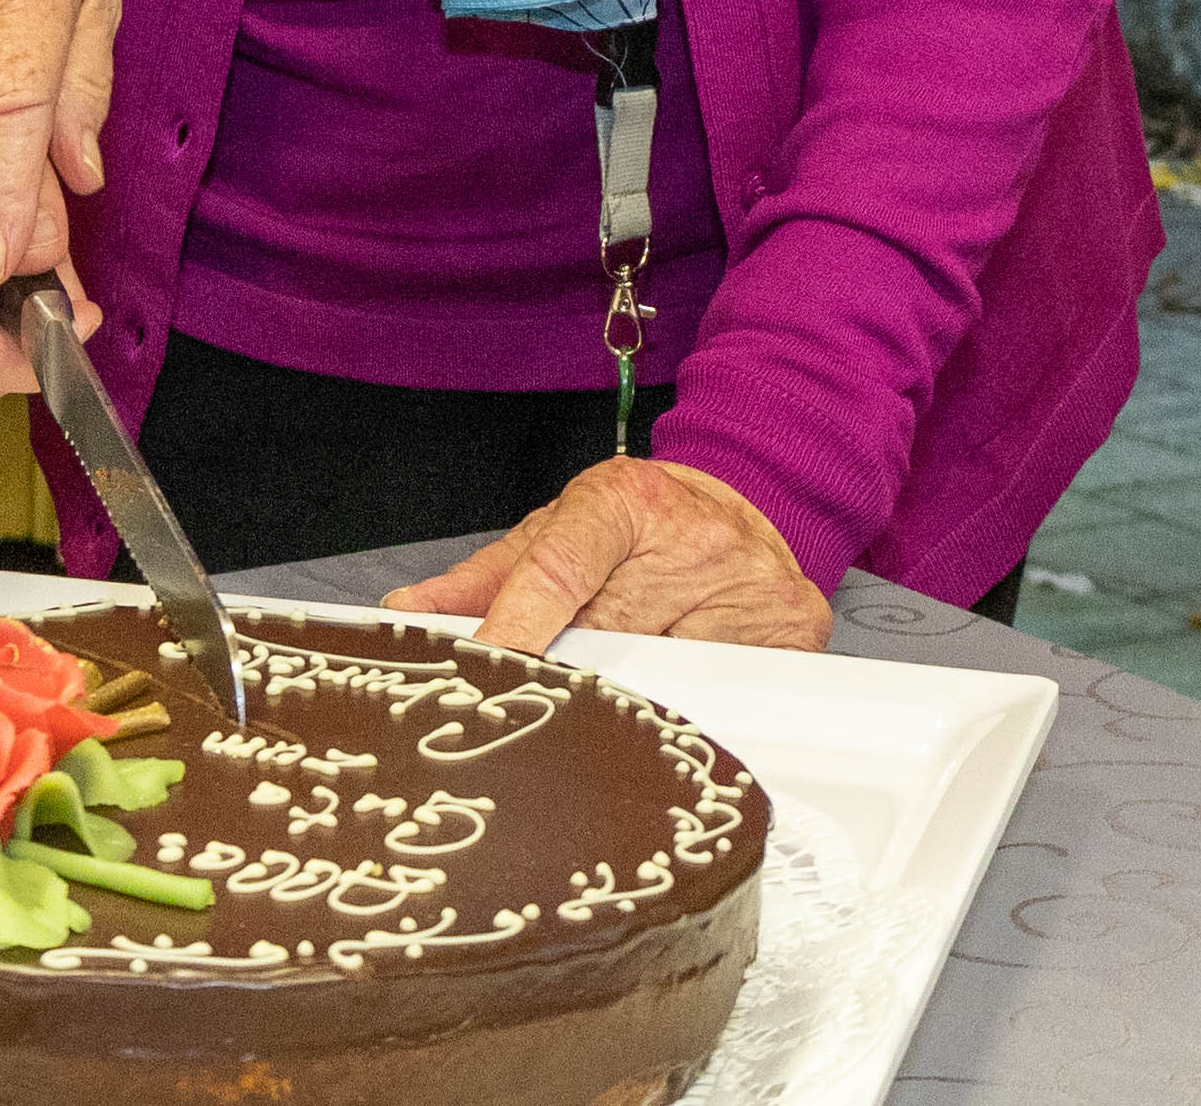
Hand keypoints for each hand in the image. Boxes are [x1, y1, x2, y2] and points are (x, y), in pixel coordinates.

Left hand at [385, 459, 830, 654]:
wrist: (750, 499)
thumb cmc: (643, 521)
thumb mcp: (562, 525)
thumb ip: (486, 576)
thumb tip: (407, 616)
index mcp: (625, 500)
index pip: (559, 570)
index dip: (514, 627)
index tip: (481, 669)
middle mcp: (694, 538)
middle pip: (607, 641)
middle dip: (574, 671)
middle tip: (555, 688)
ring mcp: (750, 585)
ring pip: (665, 681)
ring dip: (635, 693)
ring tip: (634, 670)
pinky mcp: (793, 629)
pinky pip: (726, 696)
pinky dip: (696, 701)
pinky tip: (690, 676)